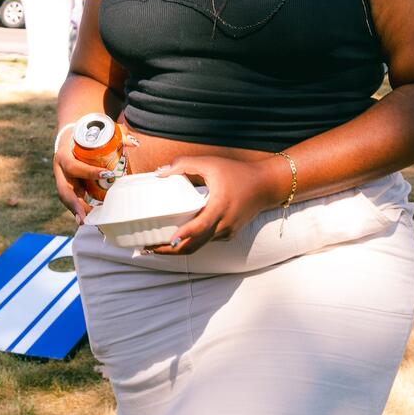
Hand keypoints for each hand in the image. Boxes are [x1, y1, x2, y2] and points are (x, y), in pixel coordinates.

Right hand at [53, 127, 138, 225]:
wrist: (67, 137)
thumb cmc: (83, 137)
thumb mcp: (93, 134)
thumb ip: (115, 136)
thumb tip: (135, 142)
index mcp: (63, 155)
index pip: (74, 166)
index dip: (89, 172)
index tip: (107, 174)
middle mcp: (60, 170)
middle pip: (64, 191)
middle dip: (74, 205)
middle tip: (84, 218)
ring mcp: (63, 181)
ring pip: (67, 199)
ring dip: (78, 212)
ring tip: (88, 222)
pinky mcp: (69, 188)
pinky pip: (73, 201)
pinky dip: (81, 211)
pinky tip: (91, 219)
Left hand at [149, 155, 280, 254]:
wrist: (265, 185)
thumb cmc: (238, 172)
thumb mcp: (211, 163)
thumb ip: (185, 164)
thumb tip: (160, 172)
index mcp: (219, 207)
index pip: (199, 227)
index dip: (183, 236)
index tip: (167, 241)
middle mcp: (223, 224)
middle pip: (195, 245)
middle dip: (171, 251)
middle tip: (148, 249)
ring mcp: (227, 232)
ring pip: (200, 246)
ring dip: (180, 249)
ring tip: (157, 246)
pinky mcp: (229, 234)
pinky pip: (207, 241)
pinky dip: (192, 242)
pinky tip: (179, 238)